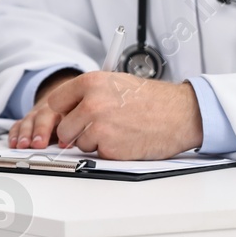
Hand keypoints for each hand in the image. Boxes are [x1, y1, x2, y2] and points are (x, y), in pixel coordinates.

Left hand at [8, 71, 202, 158]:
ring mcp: (99, 126)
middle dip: (77, 131)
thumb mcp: (115, 83)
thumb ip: (87, 95)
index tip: (61, 120)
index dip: (59, 114)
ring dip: (94, 141)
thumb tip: (63, 113)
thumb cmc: (151, 100)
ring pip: (79, 142)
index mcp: (91, 82)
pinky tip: (125, 139)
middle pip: (63, 127)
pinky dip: (108, 151)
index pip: (55, 102)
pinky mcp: (109, 147)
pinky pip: (96, 153)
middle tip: (100, 126)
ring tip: (118, 129)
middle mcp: (91, 103)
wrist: (180, 114)